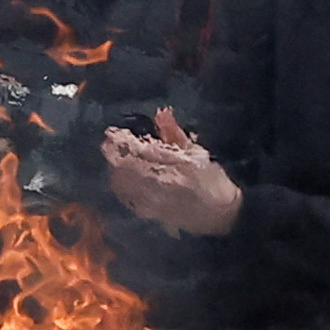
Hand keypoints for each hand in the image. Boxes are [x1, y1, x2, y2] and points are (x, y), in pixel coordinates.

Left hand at [102, 108, 242, 235]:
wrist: (222, 216)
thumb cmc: (212, 181)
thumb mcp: (197, 153)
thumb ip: (175, 134)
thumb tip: (160, 113)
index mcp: (174, 166)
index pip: (140, 151)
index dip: (122, 142)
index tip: (111, 133)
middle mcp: (161, 184)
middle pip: (126, 168)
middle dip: (113, 154)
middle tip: (107, 145)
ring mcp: (154, 201)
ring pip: (124, 184)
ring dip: (114, 170)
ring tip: (112, 159)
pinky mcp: (152, 214)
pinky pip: (129, 199)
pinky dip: (120, 187)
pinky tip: (119, 180)